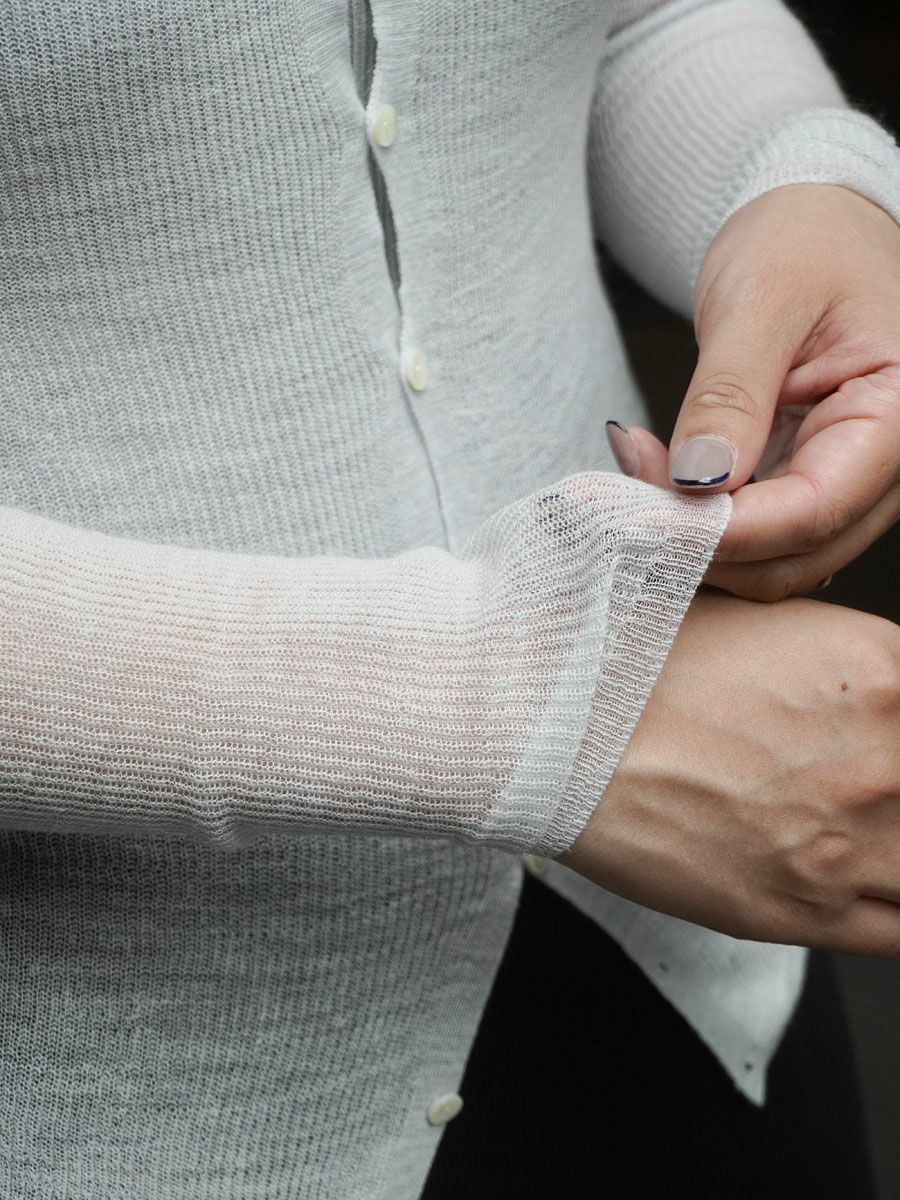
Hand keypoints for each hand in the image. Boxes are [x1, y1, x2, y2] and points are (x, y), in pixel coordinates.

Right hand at [557, 588, 899, 955]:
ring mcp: (851, 843)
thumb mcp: (755, 613)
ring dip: (898, 847)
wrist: (551, 726)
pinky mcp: (807, 912)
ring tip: (844, 825)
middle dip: (895, 780)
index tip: (886, 745)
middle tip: (852, 780)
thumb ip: (839, 653)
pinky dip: (893, 907)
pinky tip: (859, 881)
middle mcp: (887, 758)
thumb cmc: (629, 659)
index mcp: (883, 668)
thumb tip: (863, 681)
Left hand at [606, 184, 899, 600]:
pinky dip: (697, 524)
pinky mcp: (807, 485)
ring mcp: (849, 484)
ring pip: (771, 561)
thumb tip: (699, 479)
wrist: (814, 227)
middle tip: (619, 493)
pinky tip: (652, 478)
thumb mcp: (763, 298)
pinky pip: (755, 535)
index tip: (640, 517)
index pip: (814, 509)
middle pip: (793, 556)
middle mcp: (887, 466)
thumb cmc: (806, 240)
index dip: (723, 530)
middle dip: (700, 543)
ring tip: (632, 471)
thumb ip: (731, 393)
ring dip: (691, 540)